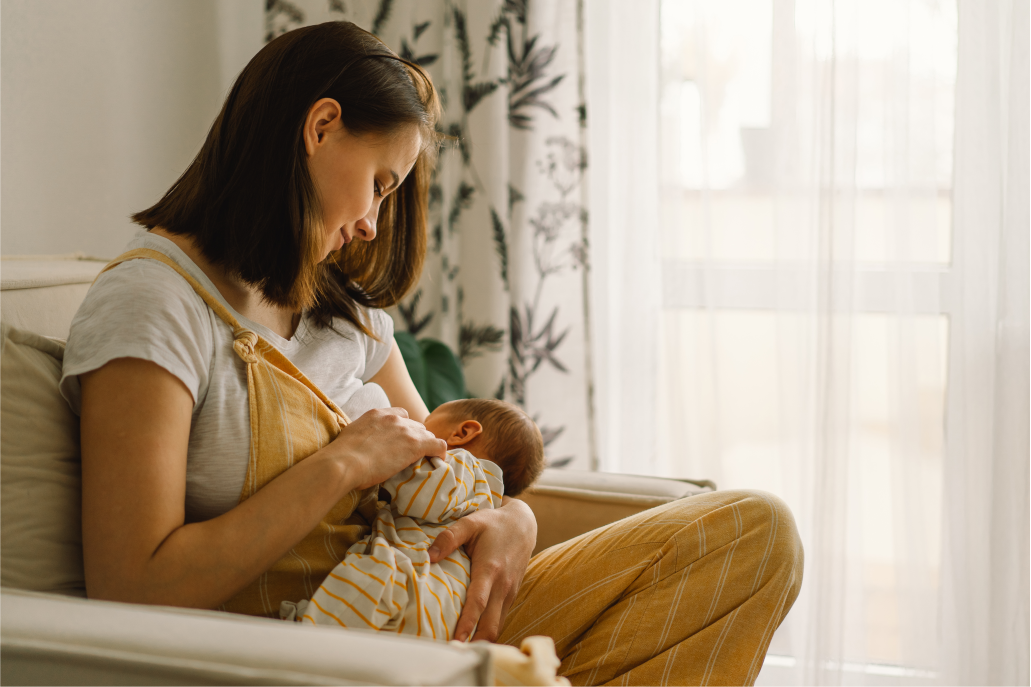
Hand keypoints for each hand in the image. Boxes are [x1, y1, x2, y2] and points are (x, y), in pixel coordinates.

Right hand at [328, 407, 445, 489]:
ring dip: (425, 446)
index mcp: (377, 414)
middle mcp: (394, 418)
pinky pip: (438, 444)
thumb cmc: (340, 457)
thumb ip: (364, 435)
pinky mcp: (416, 445)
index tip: (401, 441)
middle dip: (415, 438)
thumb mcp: (352, 436)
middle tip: (410, 455)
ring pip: (427, 435)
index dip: (404, 429)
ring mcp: (406, 430)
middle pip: (415, 426)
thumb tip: (364, 447)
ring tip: (422, 461)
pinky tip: (438, 460)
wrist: (344, 463)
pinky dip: (440, 452)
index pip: (401, 415)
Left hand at [428, 497, 536, 641]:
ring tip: (462, 650)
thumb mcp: (471, 522)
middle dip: (475, 642)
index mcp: (490, 569)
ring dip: (482, 639)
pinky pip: (500, 618)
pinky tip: (474, 636)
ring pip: (498, 625)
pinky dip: (488, 630)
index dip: (467, 623)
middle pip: (491, 624)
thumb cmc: (494, 524)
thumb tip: (428, 556)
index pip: (478, 603)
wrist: (524, 524)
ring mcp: (509, 592)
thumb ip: (449, 537)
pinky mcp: (511, 594)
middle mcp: (502, 585)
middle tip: (455, 653)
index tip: (456, 640)